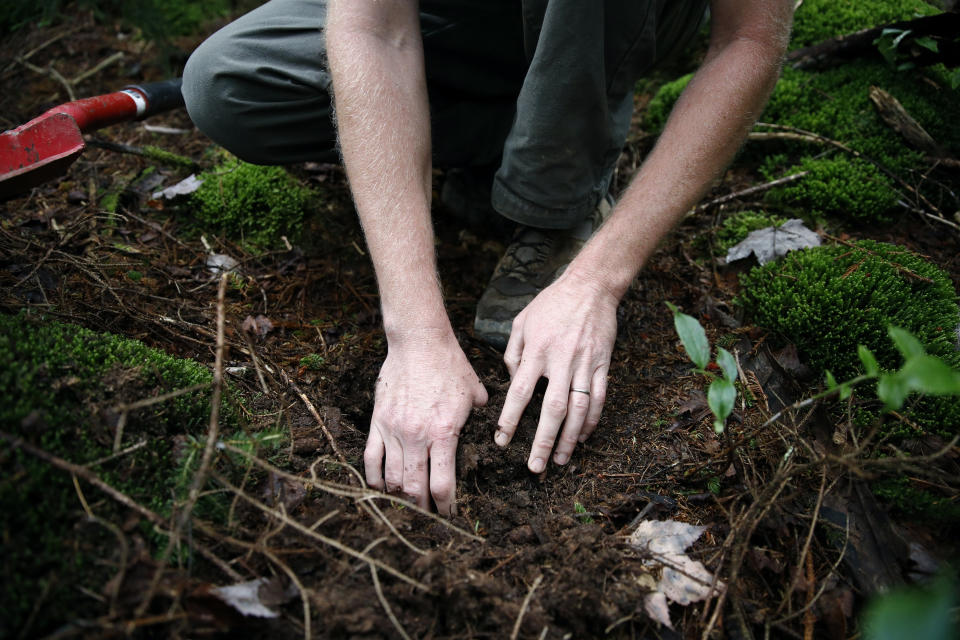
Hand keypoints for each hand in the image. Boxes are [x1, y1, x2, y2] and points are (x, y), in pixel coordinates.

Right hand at [364, 329, 487, 515]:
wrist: (419, 341)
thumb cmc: (450, 365)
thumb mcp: (475, 393)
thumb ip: (481, 417)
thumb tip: (492, 428)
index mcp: (443, 434)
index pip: (442, 485)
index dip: (446, 507)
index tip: (450, 515)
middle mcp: (416, 437)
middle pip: (414, 489)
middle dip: (422, 510)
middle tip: (428, 519)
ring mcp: (393, 430)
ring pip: (391, 479)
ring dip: (399, 498)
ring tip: (407, 507)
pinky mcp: (378, 421)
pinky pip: (371, 458)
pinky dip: (374, 479)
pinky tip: (380, 489)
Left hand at [495, 271, 617, 472]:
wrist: (590, 287)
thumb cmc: (550, 304)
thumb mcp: (521, 322)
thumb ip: (513, 353)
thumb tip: (512, 382)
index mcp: (537, 351)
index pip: (520, 391)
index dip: (510, 418)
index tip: (502, 440)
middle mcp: (561, 360)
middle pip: (552, 408)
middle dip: (543, 440)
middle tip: (535, 466)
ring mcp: (584, 364)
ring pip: (579, 408)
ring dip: (570, 438)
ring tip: (560, 459)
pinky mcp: (602, 364)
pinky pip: (599, 397)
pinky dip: (592, 420)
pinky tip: (583, 437)